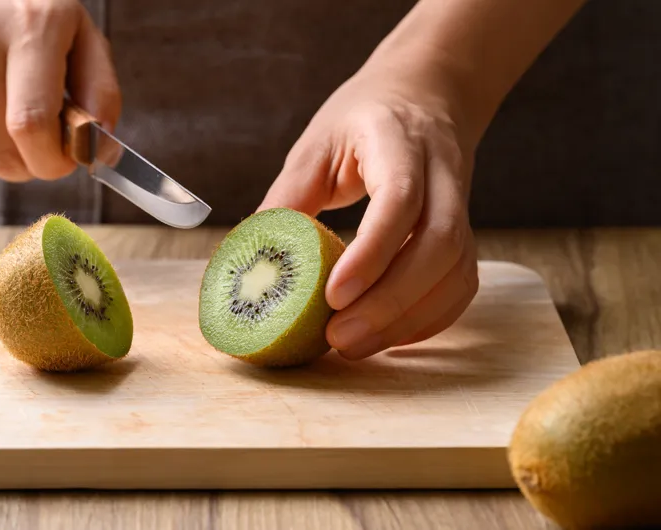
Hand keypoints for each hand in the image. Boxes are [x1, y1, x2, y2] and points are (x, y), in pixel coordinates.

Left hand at [258, 59, 479, 359]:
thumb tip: (252, 262)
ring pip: (456, 270)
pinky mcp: (466, 232)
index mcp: (398, 141)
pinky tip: (390, 336)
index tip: (334, 296)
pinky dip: (429, 319)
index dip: (372, 252)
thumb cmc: (360, 119)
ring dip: (408, 319)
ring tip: (354, 346)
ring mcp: (461, 203)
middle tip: (338, 337)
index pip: (400, 199)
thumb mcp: (315, 145)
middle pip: (438, 245)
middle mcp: (442, 172)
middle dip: (389, 302)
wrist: (425, 94)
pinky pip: (461, 284)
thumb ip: (287, 199)